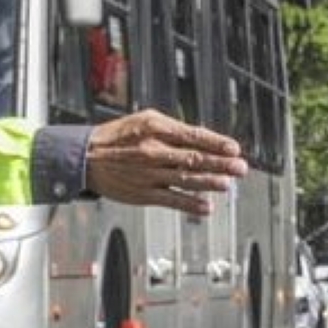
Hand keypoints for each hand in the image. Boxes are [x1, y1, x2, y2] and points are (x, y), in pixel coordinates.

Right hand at [84, 108, 247, 215]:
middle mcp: (153, 151)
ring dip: (210, 183)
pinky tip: (207, 207)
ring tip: (228, 185)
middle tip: (240, 168)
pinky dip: (191, 204)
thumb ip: (172, 129)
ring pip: (186, 179)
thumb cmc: (118, 137)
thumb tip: (202, 139)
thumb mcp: (144, 120)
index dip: (217, 143)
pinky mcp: (143, 193)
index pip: (193, 136)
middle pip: (194, 158)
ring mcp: (149, 174)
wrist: (86, 157)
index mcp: (156, 129)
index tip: (234, 148)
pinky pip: (172, 200)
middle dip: (221, 164)